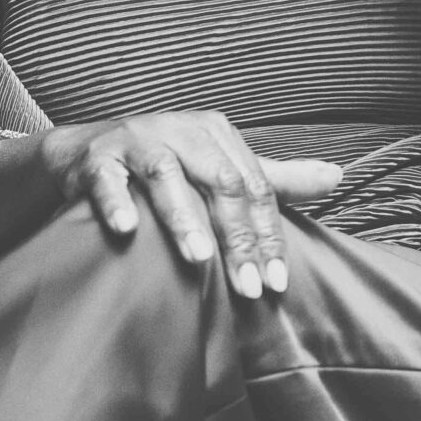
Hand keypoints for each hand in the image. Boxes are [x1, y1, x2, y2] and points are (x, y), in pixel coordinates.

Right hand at [37, 111, 339, 297]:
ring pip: (165, 175)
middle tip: (248, 289)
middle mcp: (180, 131)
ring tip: (199, 258)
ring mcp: (136, 141)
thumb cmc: (164, 164)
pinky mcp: (95, 158)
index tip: (277, 284)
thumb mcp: (220, 167)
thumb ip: (276, 178)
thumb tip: (337, 176)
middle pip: (219, 182)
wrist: (83, 152)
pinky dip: (117, 202)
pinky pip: (107, 179)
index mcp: (216, 134)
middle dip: (237, 239)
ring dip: (183, 218)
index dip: (268, 236)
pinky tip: (126, 230)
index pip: (253, 188)